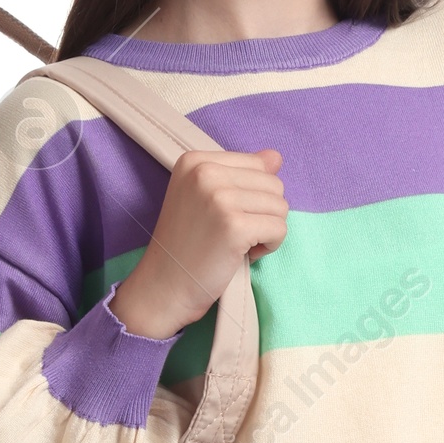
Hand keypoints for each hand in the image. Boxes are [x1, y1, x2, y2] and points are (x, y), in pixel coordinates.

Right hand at [112, 147, 287, 339]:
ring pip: (280, 206)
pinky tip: (245, 254)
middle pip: (273, 184)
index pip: (258, 164)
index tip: (226, 218)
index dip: (252, 197)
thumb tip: (275, 156)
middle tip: (233, 235)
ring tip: (238, 245)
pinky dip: (269, 246)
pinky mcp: (234, 225)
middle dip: (263, 214)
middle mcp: (206, 172)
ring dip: (267, 231)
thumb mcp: (204, 198)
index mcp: (195, 160)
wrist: (163, 286)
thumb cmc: (185, 247)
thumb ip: (240, 174)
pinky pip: (279, 229)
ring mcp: (219, 198)